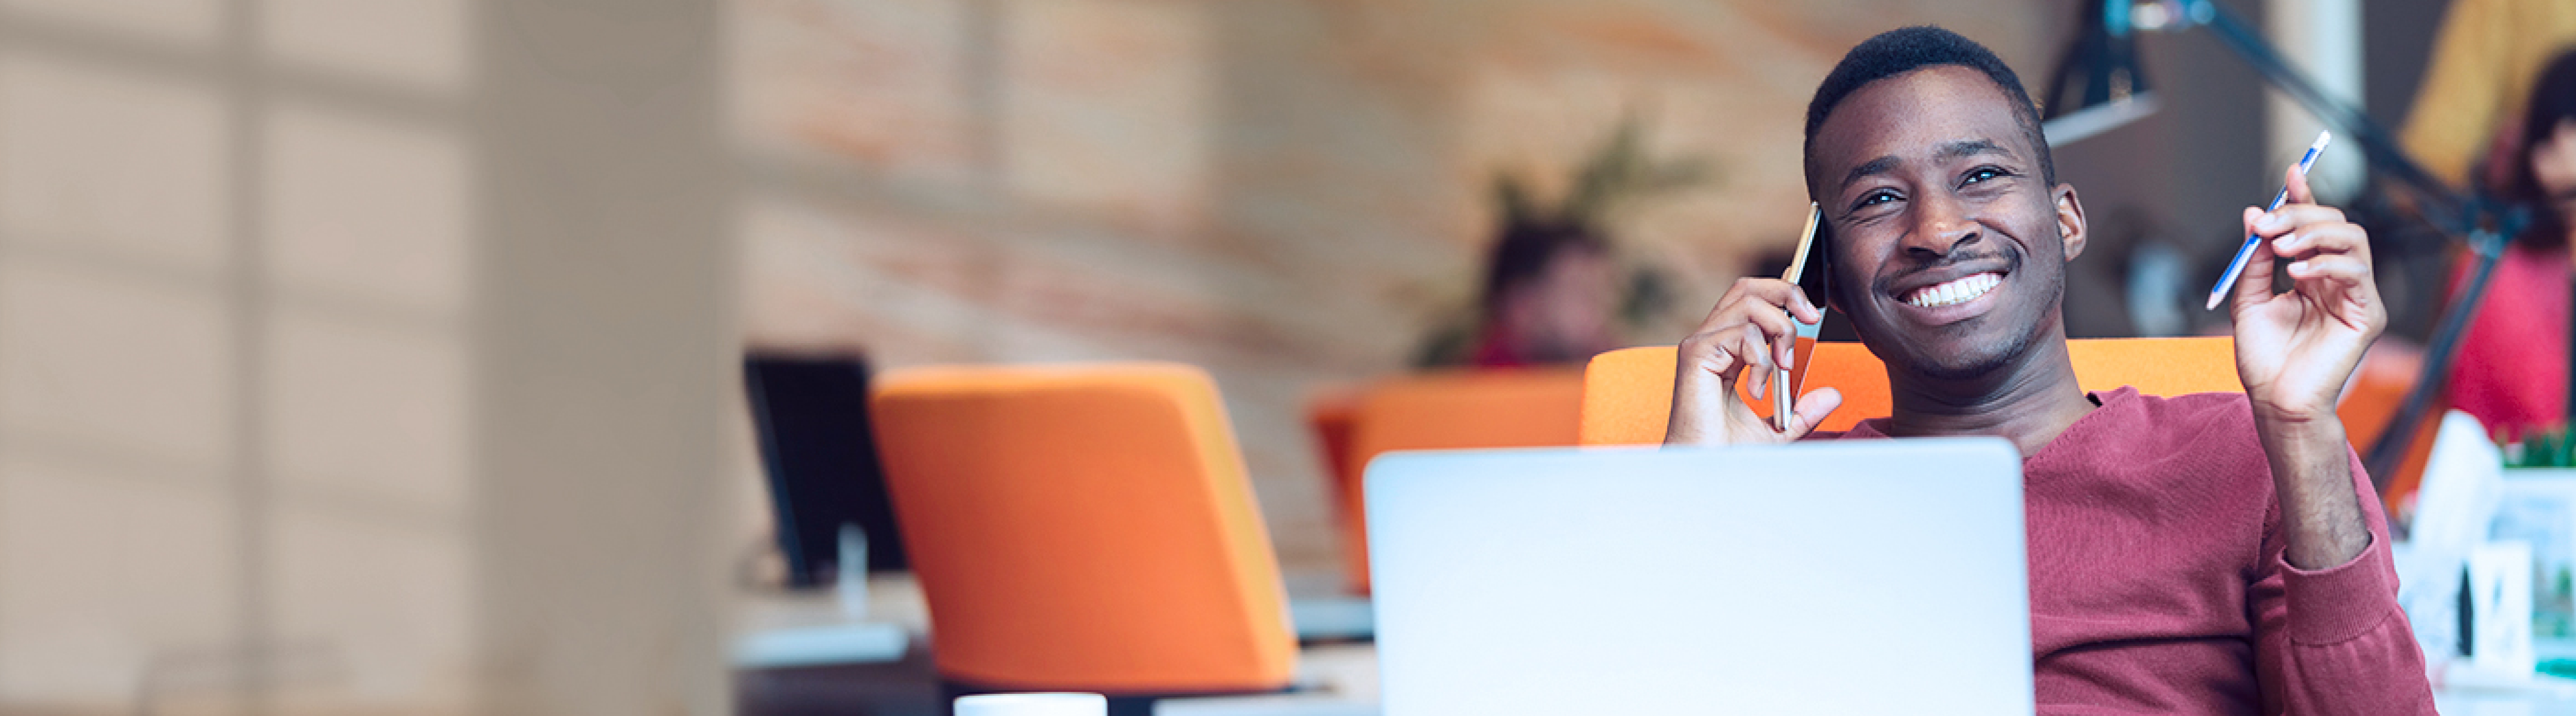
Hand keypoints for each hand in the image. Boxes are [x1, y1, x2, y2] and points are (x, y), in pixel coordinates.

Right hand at [1666, 278, 1843, 444]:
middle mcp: (1710, 340)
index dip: (1781, 290)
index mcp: (1725, 349)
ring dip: (1780, 329)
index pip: (1752, 299)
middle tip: (1812, 318)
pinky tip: (1758, 389)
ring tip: (1784, 367)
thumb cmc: (1728, 453)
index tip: (1810, 308)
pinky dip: (1761, 359)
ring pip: (1749, 303)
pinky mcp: (1695, 355)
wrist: (1704, 475)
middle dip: (1787, 292)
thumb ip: (1803, 410)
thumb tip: (1833, 395)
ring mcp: (1700, 345)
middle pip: (1749, 287)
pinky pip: (1741, 334)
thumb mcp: (1779, 429)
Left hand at [2229, 165, 2385, 425]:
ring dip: (2315, 233)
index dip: (2305, 196)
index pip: (2314, 226)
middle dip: (2300, 214)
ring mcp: (2357, 295)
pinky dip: (2327, 264)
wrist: (2275, 400)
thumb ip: (2254, 259)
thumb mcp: (2247, 299)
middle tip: (2267, 224)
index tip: (2292, 171)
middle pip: (2336, 224)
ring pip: (2354, 239)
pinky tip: (2298, 274)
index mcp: (2311, 275)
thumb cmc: (2263, 359)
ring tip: (2282, 247)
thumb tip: (2255, 212)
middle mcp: (2338, 280)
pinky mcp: (2369, 314)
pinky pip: (2357, 273)